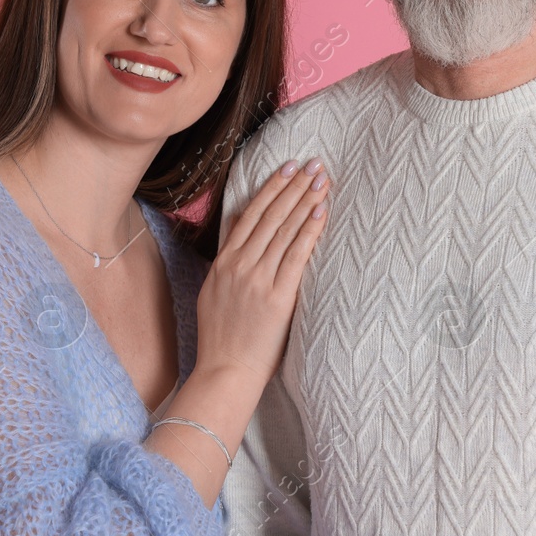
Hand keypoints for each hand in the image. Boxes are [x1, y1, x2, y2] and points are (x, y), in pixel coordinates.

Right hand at [195, 158, 329, 386]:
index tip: (287, 167)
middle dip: (293, 186)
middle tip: (313, 163)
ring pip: (284, 230)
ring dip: (305, 200)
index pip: (250, 215)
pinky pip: (297, 254)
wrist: (225, 372)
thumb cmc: (222, 339)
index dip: (271, 188)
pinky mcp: (277, 296)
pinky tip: (321, 211)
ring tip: (322, 179)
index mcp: (224, 263)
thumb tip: (239, 231)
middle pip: (271, 215)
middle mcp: (240, 265)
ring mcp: (258, 279)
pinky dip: (309, 230)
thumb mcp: (214, 292)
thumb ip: (227, 261)